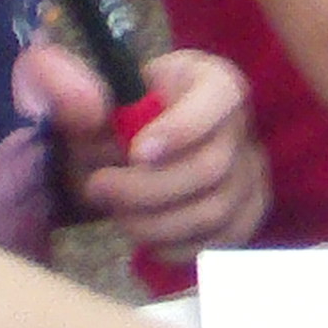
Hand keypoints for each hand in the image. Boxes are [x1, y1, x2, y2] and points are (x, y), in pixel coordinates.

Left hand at [32, 41, 268, 257]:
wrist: (134, 142)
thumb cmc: (116, 112)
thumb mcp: (93, 90)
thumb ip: (77, 91)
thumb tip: (89, 111)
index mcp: (212, 80)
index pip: (217, 97)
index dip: (180, 128)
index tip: (135, 153)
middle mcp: (241, 124)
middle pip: (211, 166)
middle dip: (147, 188)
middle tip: (98, 187)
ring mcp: (250, 172)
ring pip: (213, 211)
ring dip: (155, 222)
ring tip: (116, 214)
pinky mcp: (247, 212)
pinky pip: (220, 241)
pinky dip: (177, 247)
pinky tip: (145, 236)